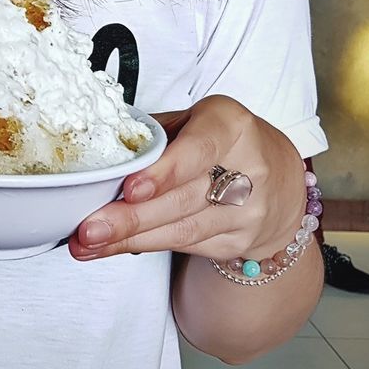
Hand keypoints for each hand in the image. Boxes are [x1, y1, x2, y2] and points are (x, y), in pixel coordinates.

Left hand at [69, 96, 304, 263]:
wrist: (280, 178)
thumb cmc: (220, 140)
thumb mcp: (194, 120)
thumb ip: (155, 135)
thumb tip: (101, 159)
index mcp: (231, 124)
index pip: (198, 150)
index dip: (163, 173)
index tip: (130, 189)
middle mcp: (249, 167)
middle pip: (183, 199)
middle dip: (131, 217)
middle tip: (88, 228)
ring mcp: (249, 210)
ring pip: (182, 230)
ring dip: (130, 240)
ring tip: (88, 244)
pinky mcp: (240, 240)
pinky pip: (186, 245)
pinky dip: (145, 247)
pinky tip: (114, 247)